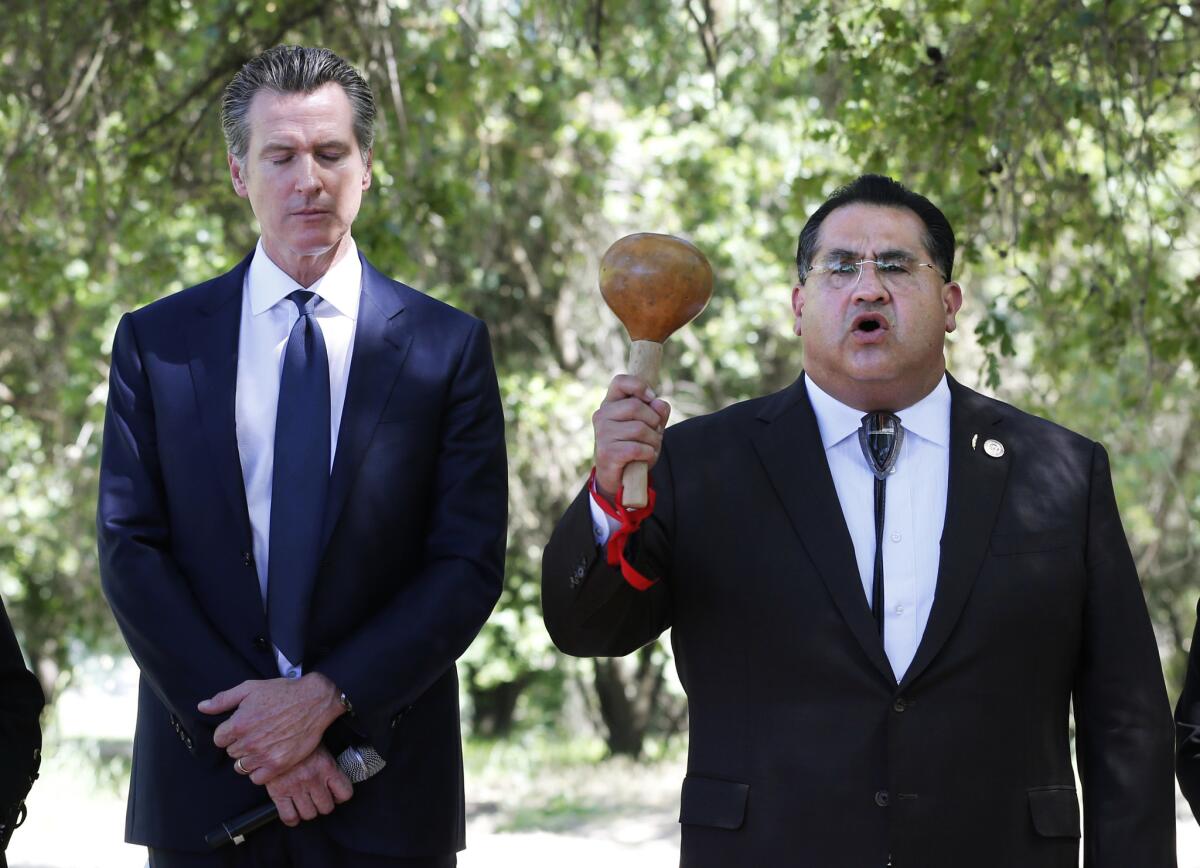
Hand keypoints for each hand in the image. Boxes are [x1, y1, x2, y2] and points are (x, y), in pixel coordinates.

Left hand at [198, 672, 343, 783]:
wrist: (315, 701)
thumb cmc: (283, 692)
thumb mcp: (251, 688)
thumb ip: (223, 699)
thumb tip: (201, 707)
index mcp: (238, 724)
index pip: (219, 739)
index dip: (230, 732)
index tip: (243, 727)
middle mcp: (249, 742)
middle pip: (231, 753)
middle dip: (240, 744)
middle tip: (257, 733)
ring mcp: (264, 755)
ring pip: (242, 766)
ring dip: (249, 758)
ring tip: (263, 745)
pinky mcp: (278, 765)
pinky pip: (256, 778)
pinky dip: (260, 771)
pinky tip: (268, 757)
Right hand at [265, 745, 352, 825]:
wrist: (273, 734)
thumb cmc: (297, 739)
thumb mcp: (319, 744)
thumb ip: (327, 761)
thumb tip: (335, 772)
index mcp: (327, 766)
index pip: (345, 793)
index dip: (340, 796)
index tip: (335, 794)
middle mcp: (313, 779)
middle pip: (326, 807)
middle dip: (323, 804)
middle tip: (318, 798)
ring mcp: (296, 787)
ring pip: (309, 814)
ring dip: (308, 811)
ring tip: (305, 803)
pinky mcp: (279, 793)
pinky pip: (289, 817)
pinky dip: (292, 818)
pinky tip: (292, 811)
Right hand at [593, 374, 670, 503]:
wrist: (618, 478)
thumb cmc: (633, 446)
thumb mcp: (650, 426)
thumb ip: (658, 412)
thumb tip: (659, 404)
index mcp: (610, 404)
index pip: (620, 381)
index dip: (639, 386)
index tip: (650, 398)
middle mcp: (602, 416)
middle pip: (636, 406)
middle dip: (654, 421)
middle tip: (655, 433)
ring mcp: (602, 434)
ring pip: (640, 429)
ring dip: (653, 441)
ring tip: (650, 448)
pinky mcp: (607, 453)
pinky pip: (638, 448)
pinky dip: (649, 454)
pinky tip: (645, 458)